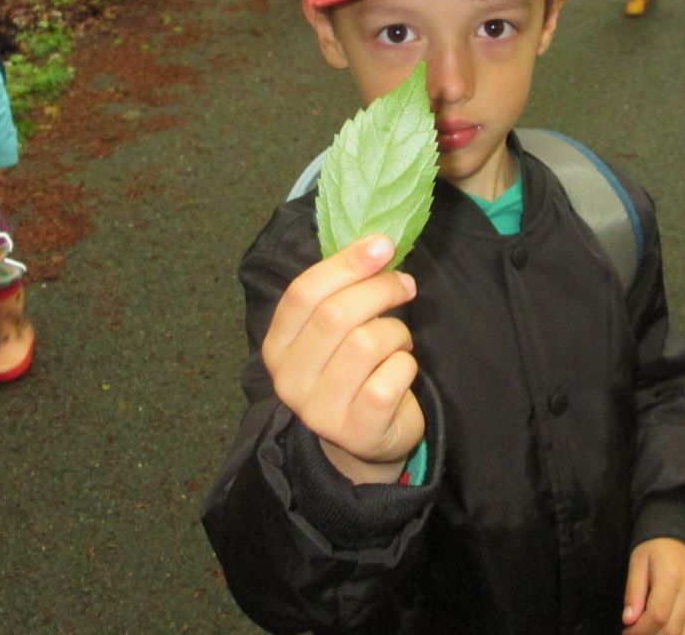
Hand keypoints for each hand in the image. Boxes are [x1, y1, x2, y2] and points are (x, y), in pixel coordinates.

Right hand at [261, 233, 422, 484]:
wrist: (363, 441)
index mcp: (277, 346)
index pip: (303, 293)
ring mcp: (319, 410)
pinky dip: (406, 365)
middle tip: (405, 285)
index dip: (346, 263)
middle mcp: (289, 379)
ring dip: (396, 333)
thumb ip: (343, 290)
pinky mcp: (357, 430)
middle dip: (380, 290)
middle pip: (336, 315)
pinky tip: (401, 371)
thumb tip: (377, 243)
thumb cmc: (352, 371)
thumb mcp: (335, 331)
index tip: (382, 245)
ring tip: (398, 341)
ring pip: (367, 343)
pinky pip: (391, 378)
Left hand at [622, 538, 684, 634]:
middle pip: (674, 629)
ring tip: (653, 633)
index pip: (658, 615)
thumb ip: (633, 592)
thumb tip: (628, 620)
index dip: (641, 630)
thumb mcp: (637, 562)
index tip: (627, 632)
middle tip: (637, 633)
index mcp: (672, 575)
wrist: (681, 536)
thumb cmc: (655, 549)